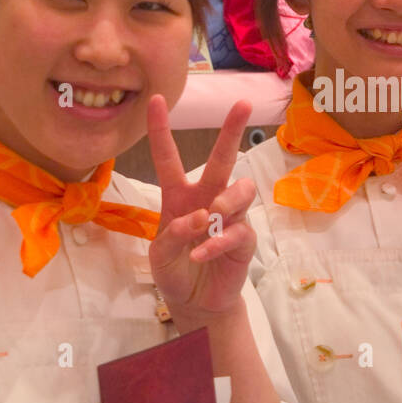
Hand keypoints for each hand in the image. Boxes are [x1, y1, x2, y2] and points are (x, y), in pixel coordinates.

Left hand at [146, 95, 257, 325]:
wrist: (195, 303)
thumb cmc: (174, 271)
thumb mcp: (159, 255)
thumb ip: (172, 234)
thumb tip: (201, 216)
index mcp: (179, 196)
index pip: (168, 158)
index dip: (161, 129)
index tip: (156, 99)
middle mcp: (207, 199)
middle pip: (222, 161)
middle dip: (232, 131)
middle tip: (243, 105)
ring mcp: (229, 218)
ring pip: (240, 190)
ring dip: (227, 200)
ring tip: (213, 215)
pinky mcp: (244, 240)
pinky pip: (238, 231)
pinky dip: (218, 242)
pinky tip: (202, 254)